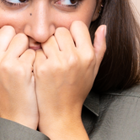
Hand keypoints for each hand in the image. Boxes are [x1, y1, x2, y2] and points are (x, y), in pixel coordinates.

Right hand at [0, 19, 38, 128]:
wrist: (15, 119)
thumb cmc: (3, 95)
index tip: (4, 41)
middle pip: (7, 29)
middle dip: (15, 40)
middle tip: (17, 56)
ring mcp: (4, 64)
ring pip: (22, 38)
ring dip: (27, 50)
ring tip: (24, 66)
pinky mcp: (21, 69)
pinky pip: (33, 52)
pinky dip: (35, 62)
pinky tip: (30, 75)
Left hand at [34, 21, 106, 137]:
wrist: (61, 114)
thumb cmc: (77, 91)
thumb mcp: (93, 70)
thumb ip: (100, 47)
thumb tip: (103, 27)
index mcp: (88, 55)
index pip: (77, 26)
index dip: (72, 33)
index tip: (69, 45)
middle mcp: (74, 57)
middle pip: (60, 31)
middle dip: (57, 40)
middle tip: (57, 55)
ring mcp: (57, 63)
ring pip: (47, 39)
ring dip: (46, 48)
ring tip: (50, 62)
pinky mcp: (41, 68)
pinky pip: (36, 51)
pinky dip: (37, 58)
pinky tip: (41, 69)